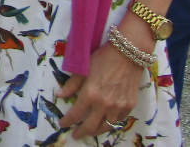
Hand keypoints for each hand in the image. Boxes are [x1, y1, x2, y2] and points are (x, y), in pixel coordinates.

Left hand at [56, 18, 151, 139]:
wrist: (127, 54)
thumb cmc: (102, 58)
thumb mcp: (83, 69)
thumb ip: (71, 85)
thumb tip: (60, 95)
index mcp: (89, 95)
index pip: (75, 114)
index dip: (67, 121)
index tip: (63, 124)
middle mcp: (103, 104)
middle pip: (90, 127)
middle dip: (81, 133)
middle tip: (76, 135)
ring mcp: (118, 107)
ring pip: (106, 127)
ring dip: (97, 130)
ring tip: (91, 130)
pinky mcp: (129, 105)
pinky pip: (119, 120)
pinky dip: (111, 123)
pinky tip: (107, 121)